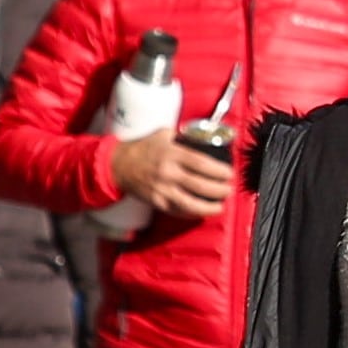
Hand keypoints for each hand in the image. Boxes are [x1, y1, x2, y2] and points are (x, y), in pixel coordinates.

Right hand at [110, 128, 234, 219]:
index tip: (229, 173)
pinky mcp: (157, 202)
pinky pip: (178, 211)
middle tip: (228, 189)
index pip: (201, 163)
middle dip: (219, 190)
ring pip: (190, 203)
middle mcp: (168, 173)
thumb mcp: (163, 134)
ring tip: (220, 205)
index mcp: (172, 154)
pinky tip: (203, 211)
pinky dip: (193, 213)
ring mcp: (162, 189)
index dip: (218, 171)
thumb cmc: (141, 148)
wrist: (117, 165)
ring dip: (209, 207)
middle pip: (200, 185)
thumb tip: (202, 138)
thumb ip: (183, 136)